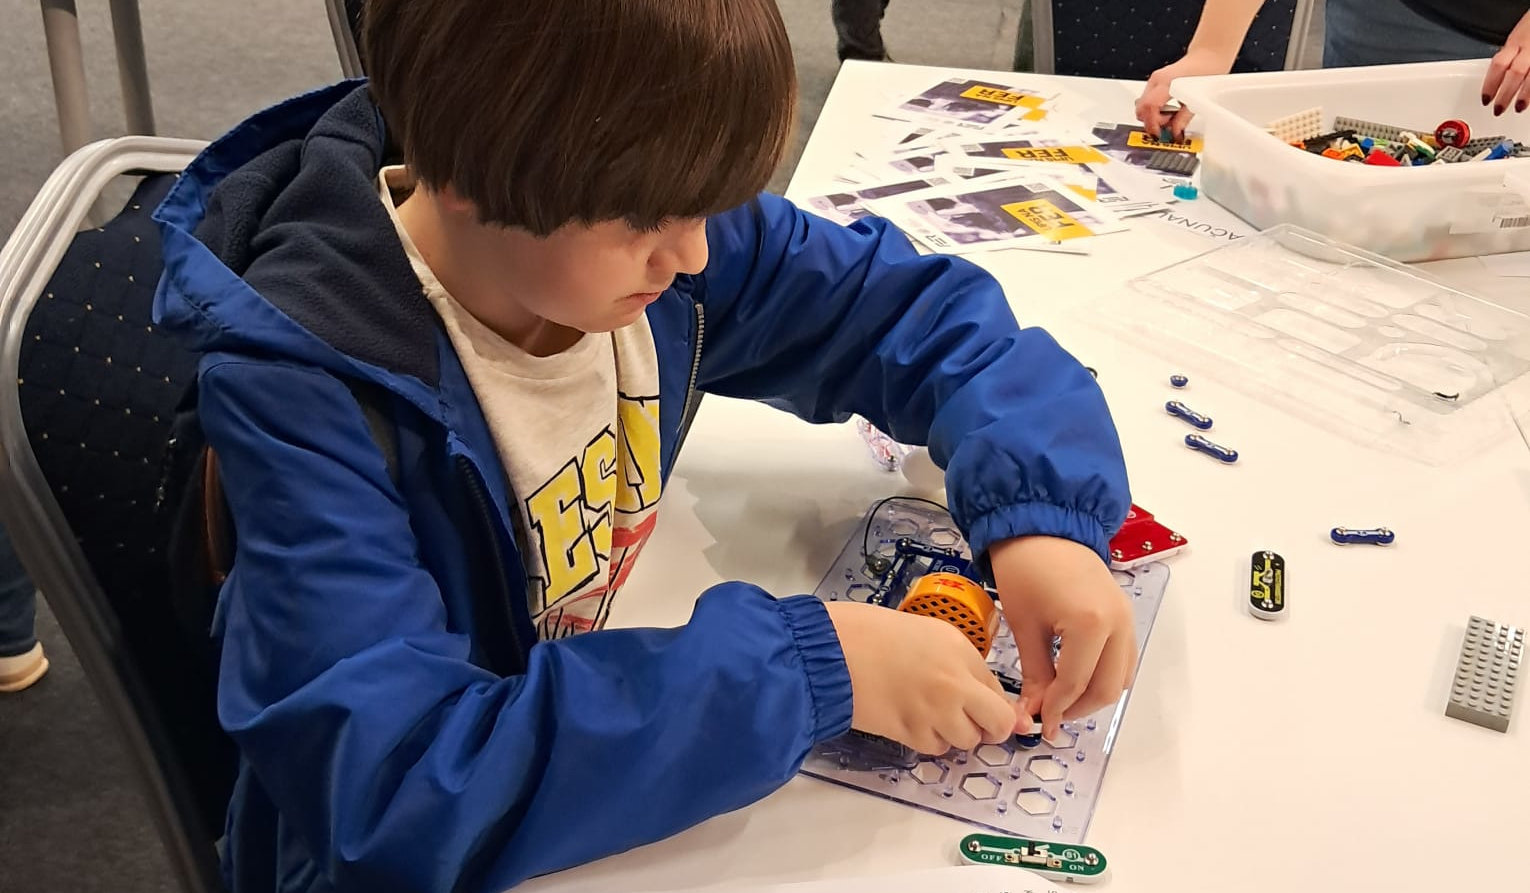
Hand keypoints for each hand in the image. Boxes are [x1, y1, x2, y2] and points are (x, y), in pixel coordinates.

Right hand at [824, 600, 1015, 753]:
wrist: (830, 651)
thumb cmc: (868, 633)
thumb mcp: (925, 633)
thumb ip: (957, 662)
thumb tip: (976, 692)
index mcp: (960, 650)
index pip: (999, 691)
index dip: (991, 703)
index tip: (984, 709)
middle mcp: (955, 683)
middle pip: (998, 724)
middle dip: (990, 729)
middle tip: (975, 725)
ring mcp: (935, 711)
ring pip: (966, 741)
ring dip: (953, 734)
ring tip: (929, 715)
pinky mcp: (911, 732)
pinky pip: (934, 748)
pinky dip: (927, 740)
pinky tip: (910, 719)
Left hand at [989, 536, 1136, 739]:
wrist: (1042, 523)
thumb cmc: (1025, 568)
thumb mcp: (1025, 625)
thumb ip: (1034, 674)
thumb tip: (1033, 713)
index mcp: (1090, 625)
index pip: (1075, 684)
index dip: (1055, 709)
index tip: (1036, 723)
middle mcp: (1119, 624)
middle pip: (1107, 688)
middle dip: (1077, 708)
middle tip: (1048, 717)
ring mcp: (1127, 618)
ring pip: (1120, 676)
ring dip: (1093, 695)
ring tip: (1060, 700)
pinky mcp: (1125, 613)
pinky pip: (1123, 658)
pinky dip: (1103, 674)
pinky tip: (1075, 678)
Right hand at [1134, 49, 1231, 140]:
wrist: (1208, 56)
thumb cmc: (1206, 71)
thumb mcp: (1196, 99)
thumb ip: (1183, 118)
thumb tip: (1175, 132)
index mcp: (1166, 83)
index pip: (1149, 107)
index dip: (1152, 124)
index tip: (1159, 134)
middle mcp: (1156, 80)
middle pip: (1142, 108)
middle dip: (1151, 121)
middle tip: (1166, 126)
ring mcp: (1155, 79)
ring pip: (1143, 104)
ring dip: (1153, 115)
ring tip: (1171, 116)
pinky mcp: (1156, 81)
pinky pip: (1148, 99)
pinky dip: (1155, 108)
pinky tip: (1169, 108)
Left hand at [1483, 11, 1529, 115]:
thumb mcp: (1516, 38)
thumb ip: (1508, 57)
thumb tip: (1495, 80)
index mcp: (1515, 42)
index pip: (1498, 65)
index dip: (1490, 84)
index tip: (1485, 100)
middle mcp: (1529, 48)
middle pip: (1516, 72)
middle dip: (1506, 93)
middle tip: (1498, 109)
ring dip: (1526, 94)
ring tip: (1519, 107)